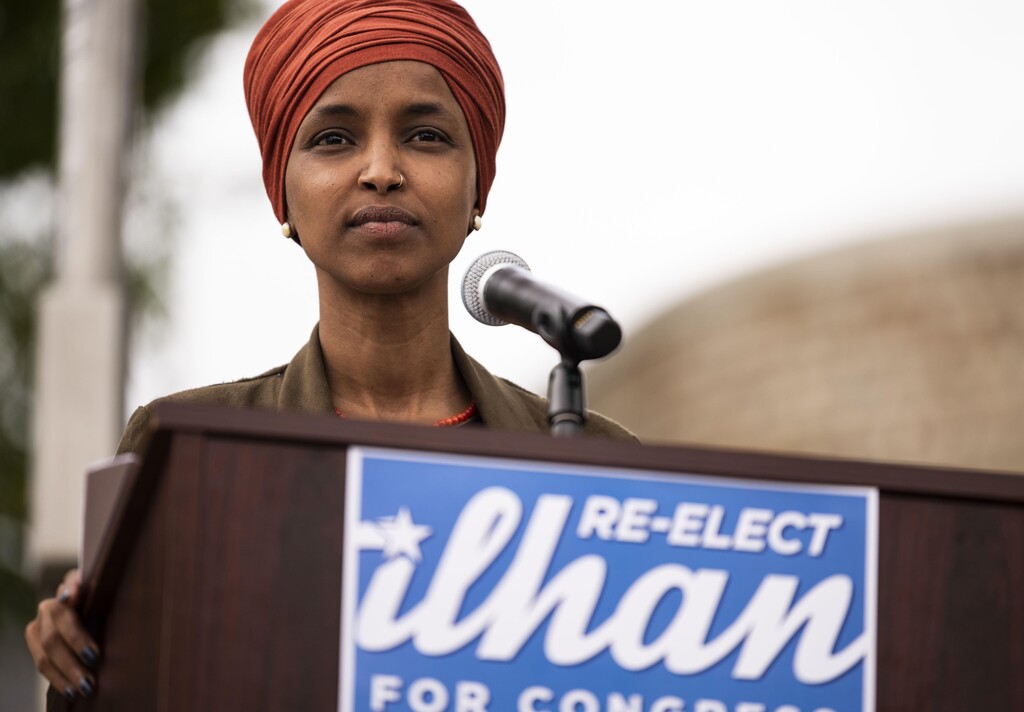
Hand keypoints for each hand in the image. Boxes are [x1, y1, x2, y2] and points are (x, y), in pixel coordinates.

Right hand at [24, 569, 98, 701]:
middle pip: (58, 627)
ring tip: (85, 685)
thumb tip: (80, 593)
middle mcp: (51, 606)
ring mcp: (39, 625)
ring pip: (47, 650)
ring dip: (66, 670)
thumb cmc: (105, 605)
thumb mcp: (107, 596)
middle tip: (93, 659)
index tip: (73, 597)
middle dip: (75, 644)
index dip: (70, 591)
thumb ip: (97, 592)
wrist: (88, 616)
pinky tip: (71, 690)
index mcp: (71, 587)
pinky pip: (42, 664)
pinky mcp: (34, 642)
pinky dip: (58, 679)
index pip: (69, 585)